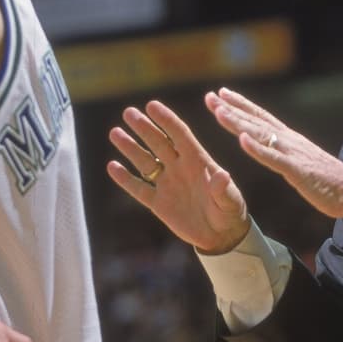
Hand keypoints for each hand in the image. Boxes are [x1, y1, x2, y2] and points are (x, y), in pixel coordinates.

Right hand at [107, 100, 250, 253]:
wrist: (221, 236)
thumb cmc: (230, 212)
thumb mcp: (230, 201)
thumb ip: (223, 189)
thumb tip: (222, 175)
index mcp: (198, 161)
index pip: (180, 135)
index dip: (166, 120)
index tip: (152, 105)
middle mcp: (180, 168)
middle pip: (158, 143)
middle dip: (144, 127)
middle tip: (128, 112)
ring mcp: (167, 184)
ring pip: (145, 162)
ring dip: (130, 147)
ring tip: (115, 132)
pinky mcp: (158, 203)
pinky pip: (139, 188)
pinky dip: (125, 179)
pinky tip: (112, 166)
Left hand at [206, 87, 342, 219]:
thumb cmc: (330, 180)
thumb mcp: (303, 161)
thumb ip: (288, 152)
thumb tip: (276, 146)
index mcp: (290, 139)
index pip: (261, 117)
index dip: (241, 105)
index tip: (222, 94)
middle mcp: (290, 140)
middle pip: (255, 121)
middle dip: (231, 108)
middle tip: (210, 96)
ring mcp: (293, 154)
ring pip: (260, 134)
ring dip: (238, 122)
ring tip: (219, 112)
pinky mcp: (298, 170)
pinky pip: (274, 158)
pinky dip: (257, 149)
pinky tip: (242, 140)